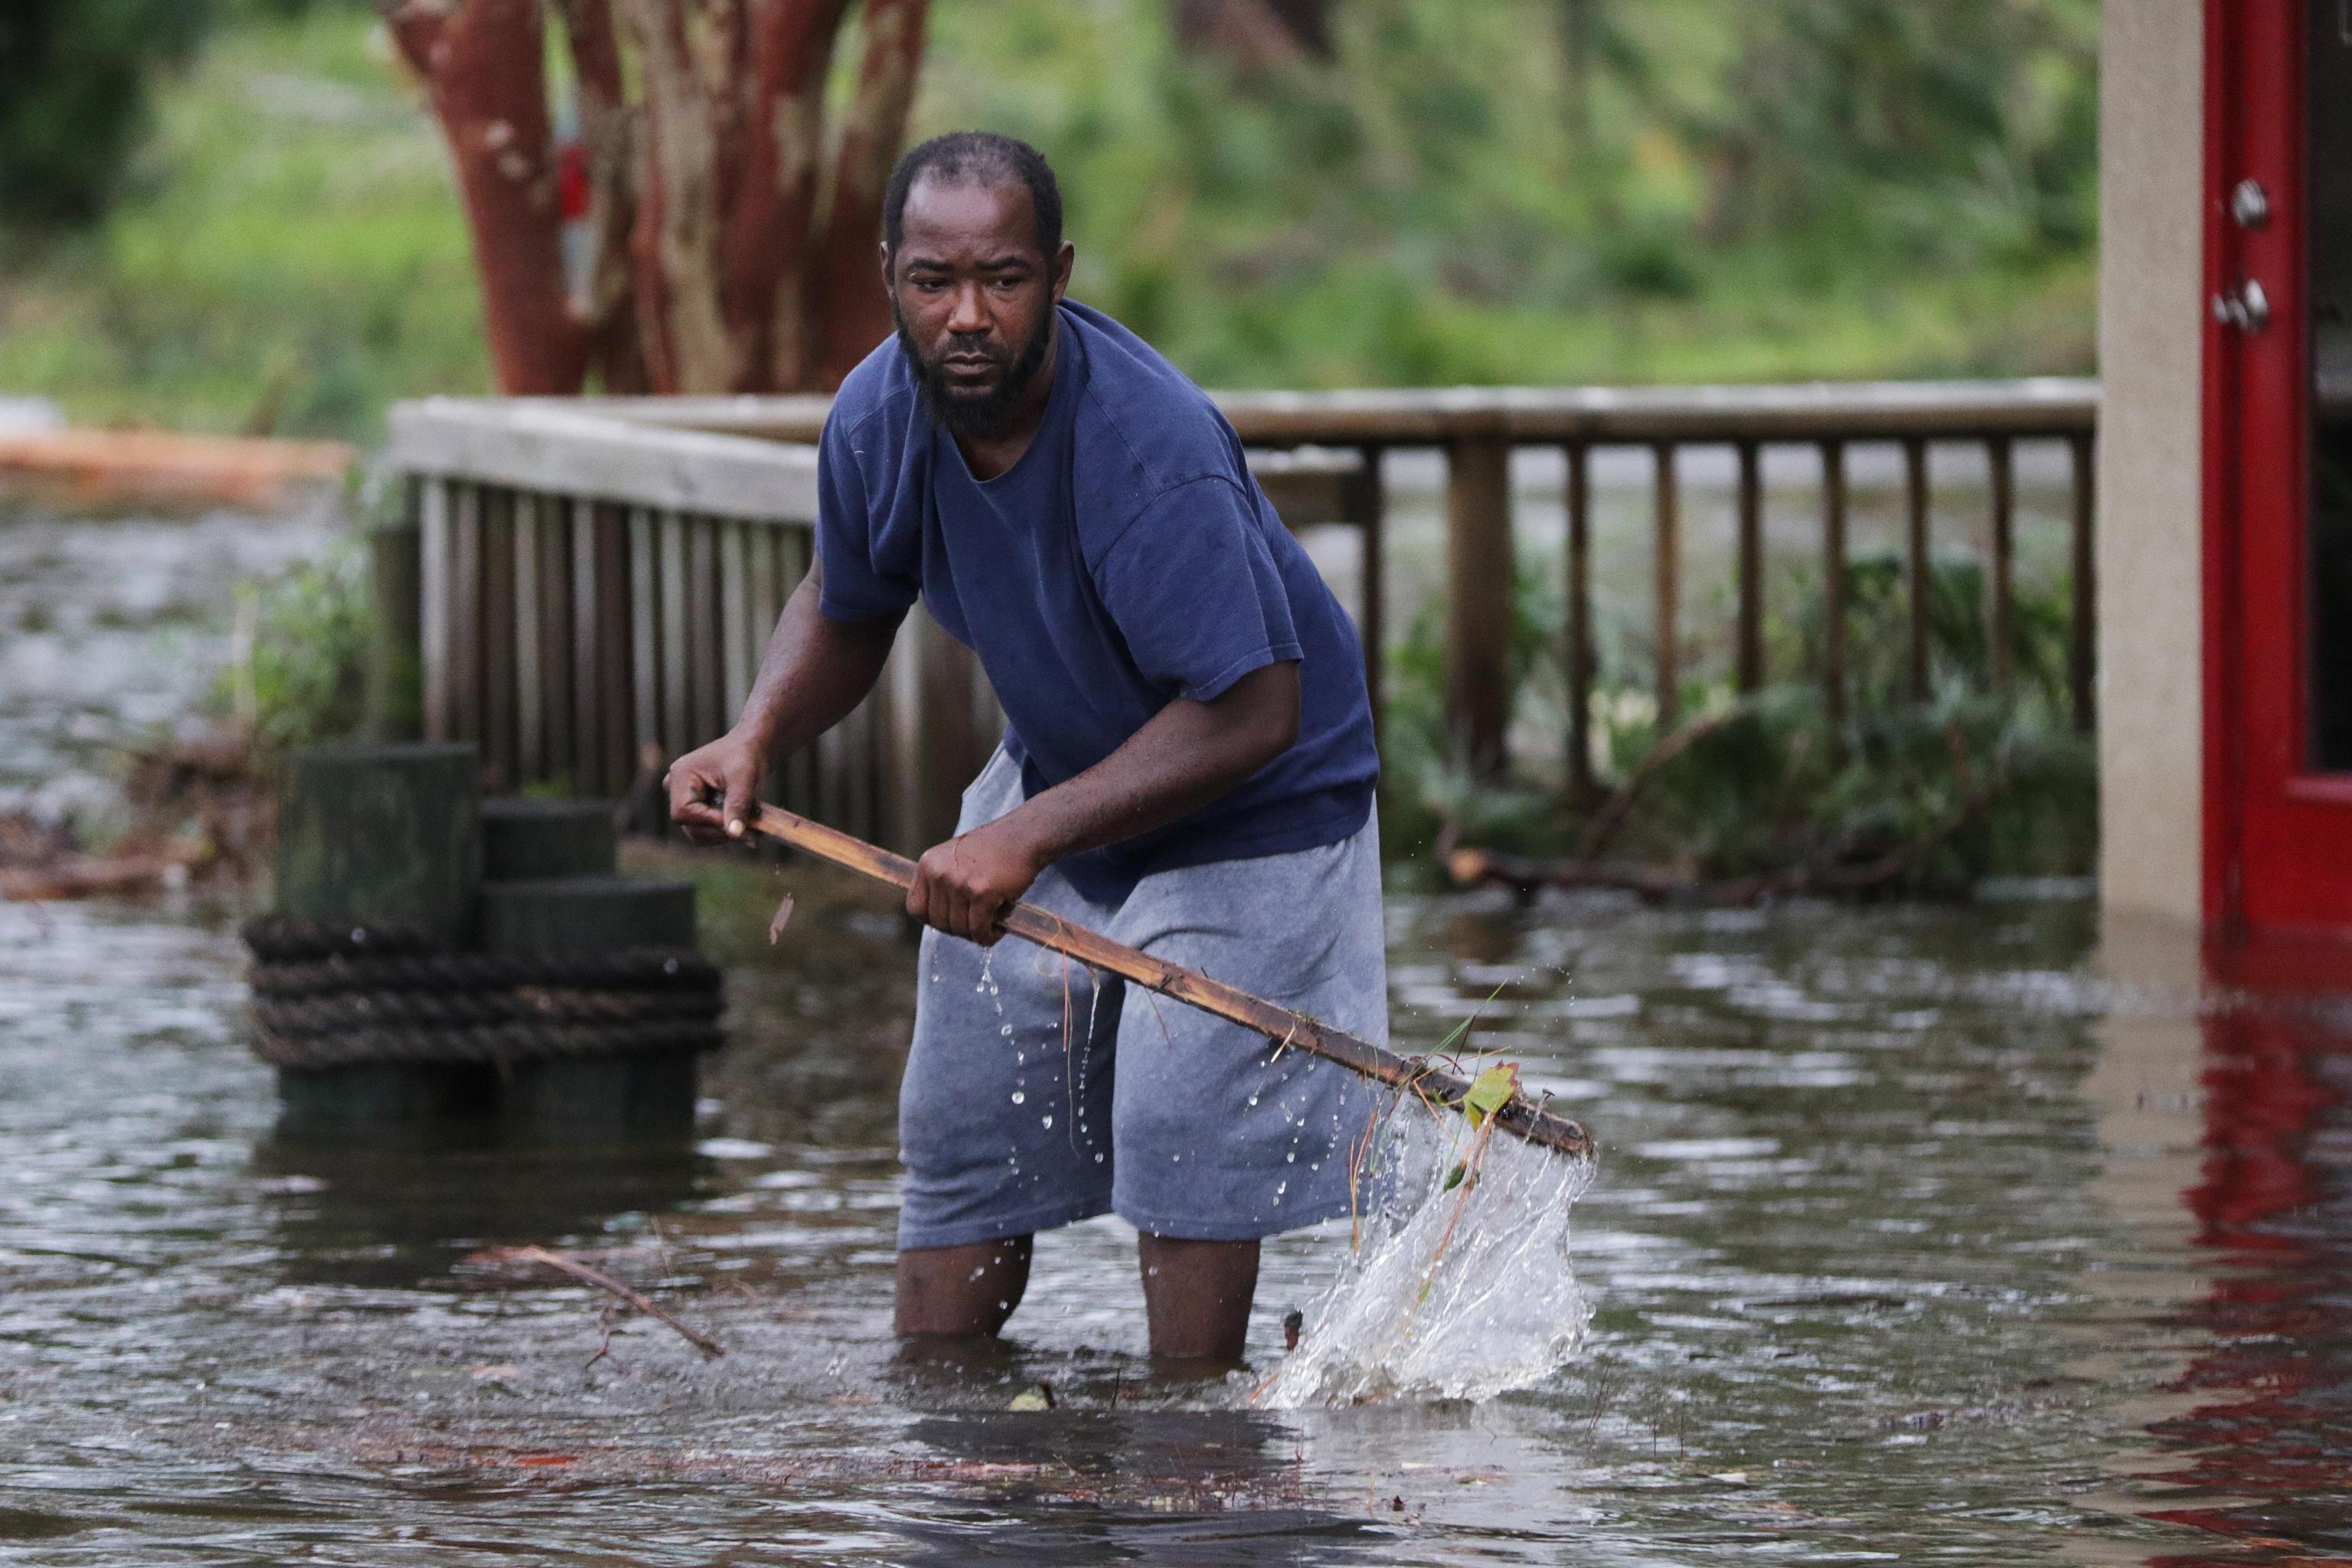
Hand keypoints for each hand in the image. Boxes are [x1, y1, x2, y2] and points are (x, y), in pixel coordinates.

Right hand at [664, 729, 767, 844]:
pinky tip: (745, 824)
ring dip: (725, 834)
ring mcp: (684, 799)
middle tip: (752, 832)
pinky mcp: (695, 808)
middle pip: (690, 826)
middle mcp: (676, 788)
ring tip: (752, 826)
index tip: (739, 825)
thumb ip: (737, 805)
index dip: (710, 822)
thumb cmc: (746, 756)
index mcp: (681, 776)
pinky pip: (706, 830)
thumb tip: (734, 833)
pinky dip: (725, 831)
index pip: (684, 812)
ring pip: (698, 832)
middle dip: (721, 831)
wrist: (750, 748)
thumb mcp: (744, 779)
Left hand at [906, 818, 1042, 944]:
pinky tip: (997, 931)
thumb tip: (940, 921)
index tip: (951, 921)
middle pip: (939, 923)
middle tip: (978, 925)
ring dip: (976, 934)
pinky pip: (978, 929)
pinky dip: (988, 936)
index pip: (915, 908)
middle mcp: (939, 873)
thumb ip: (941, 884)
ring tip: (991, 925)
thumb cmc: (993, 850)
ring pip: (960, 928)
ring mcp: (959, 883)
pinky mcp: (982, 893)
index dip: (933, 920)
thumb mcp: (954, 859)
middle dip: (959, 930)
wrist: (1023, 836)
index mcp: (929, 864)